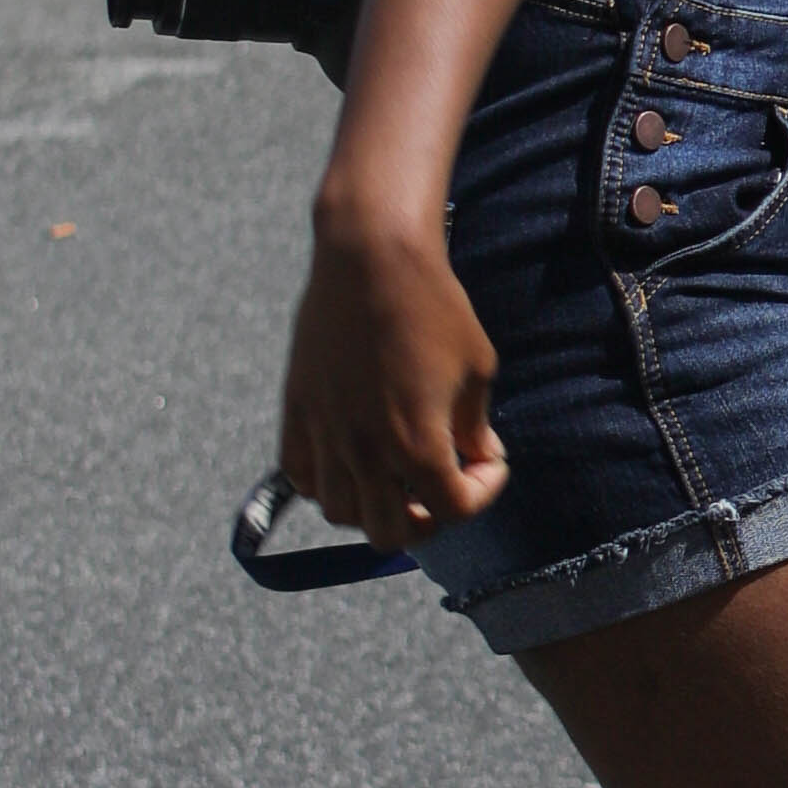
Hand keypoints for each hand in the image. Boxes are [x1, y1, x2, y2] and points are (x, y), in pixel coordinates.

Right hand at [280, 199, 507, 539]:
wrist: (370, 255)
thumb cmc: (434, 305)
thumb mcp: (477, 368)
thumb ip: (475, 426)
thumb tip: (477, 456)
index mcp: (417, 446)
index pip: (454, 510)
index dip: (484, 492)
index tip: (491, 461)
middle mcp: (364, 452)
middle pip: (391, 532)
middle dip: (427, 518)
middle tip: (443, 486)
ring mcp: (324, 434)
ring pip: (341, 512)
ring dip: (375, 507)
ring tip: (398, 477)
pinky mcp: (297, 410)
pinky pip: (299, 475)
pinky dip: (325, 482)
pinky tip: (352, 458)